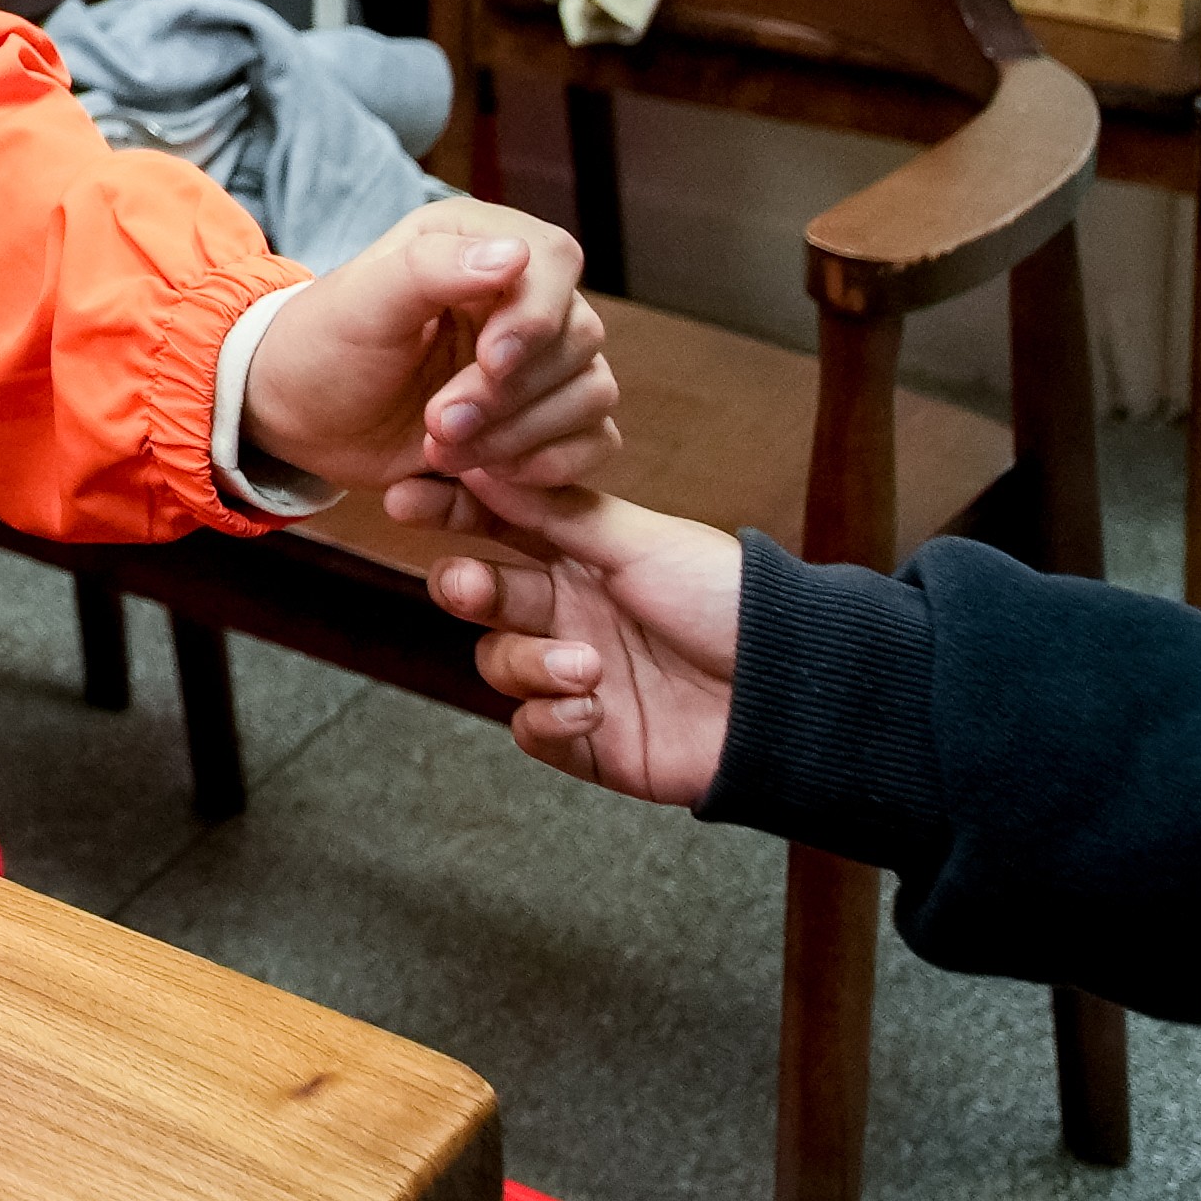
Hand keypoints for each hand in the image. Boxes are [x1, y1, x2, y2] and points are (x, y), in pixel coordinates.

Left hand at [238, 198, 614, 493]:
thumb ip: (430, 270)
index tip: (490, 361)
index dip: (535, 315)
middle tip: (437, 423)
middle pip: (577, 337)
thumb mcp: (360, 303)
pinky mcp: (545, 414)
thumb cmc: (325, 347)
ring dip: (519, 433)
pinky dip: (548, 465)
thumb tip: (515, 254)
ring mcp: (540, 358)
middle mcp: (520, 293)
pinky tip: (486, 474)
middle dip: (508, 393)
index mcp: (476, 242)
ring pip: (591, 391)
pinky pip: (596, 440)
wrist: (304, 418)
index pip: (554, 260)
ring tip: (440, 447)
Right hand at [419, 475, 742, 803]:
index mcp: (581, 554)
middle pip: (482, 594)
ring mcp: (575, 675)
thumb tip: (477, 460)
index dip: (449, 511)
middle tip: (476, 589)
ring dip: (529, 663)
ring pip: (498, 664)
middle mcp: (570, 611)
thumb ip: (552, 510)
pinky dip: (550, 719)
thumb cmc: (728, 600)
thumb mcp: (638, 540)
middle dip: (468, 588)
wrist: (790, 690)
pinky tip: (592, 708)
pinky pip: (531, 730)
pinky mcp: (589, 740)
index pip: (494, 525)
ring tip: (584, 667)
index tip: (409, 500)